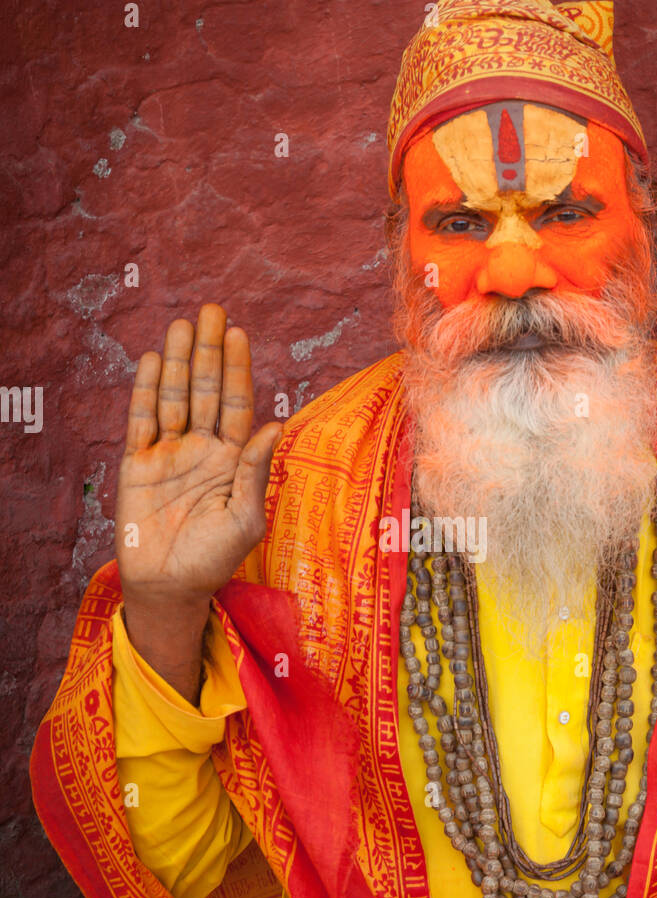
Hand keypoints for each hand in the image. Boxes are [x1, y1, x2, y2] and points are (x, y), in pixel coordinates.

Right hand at [117, 303, 281, 604]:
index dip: (236, 369)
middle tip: (211, 311)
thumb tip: (276, 425)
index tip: (239, 333)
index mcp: (233, 458)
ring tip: (182, 324)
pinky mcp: (138, 463)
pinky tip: (150, 360)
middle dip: (207, 352)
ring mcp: (169, 453)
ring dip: (176, 361)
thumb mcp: (246, 519)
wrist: (170, 586)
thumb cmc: (215, 558)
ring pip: (173, 397)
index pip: (236, 404)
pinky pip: (140, 420)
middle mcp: (202, 448)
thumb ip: (255, 471)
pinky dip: (144, 390)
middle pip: (204, 390)